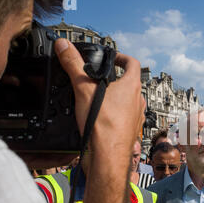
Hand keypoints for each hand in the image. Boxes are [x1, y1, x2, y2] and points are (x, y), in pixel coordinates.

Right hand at [55, 39, 144, 157]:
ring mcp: (136, 117)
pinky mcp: (131, 131)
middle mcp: (138, 101)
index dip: (122, 57)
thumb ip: (73, 65)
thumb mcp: (84, 89)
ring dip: (116, 98)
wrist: (109, 156)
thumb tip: (65, 46)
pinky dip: (115, 114)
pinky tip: (101, 118)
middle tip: (102, 79)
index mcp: (132, 87)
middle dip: (116, 79)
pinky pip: (125, 118)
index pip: (132, 63)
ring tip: (99, 99)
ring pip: (128, 102)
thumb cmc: (103, 125)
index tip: (113, 57)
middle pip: (130, 83)